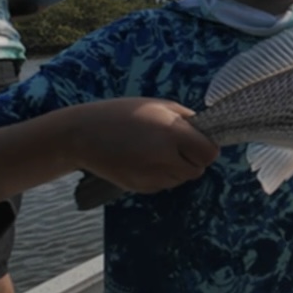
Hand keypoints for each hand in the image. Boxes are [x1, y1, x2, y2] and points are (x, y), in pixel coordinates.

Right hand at [65, 98, 219, 193]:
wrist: (83, 135)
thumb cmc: (122, 113)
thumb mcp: (158, 105)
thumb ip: (186, 118)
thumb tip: (205, 130)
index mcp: (172, 134)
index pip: (209, 153)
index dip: (206, 148)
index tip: (198, 141)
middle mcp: (165, 158)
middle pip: (197, 170)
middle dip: (193, 159)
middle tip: (177, 146)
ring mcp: (152, 176)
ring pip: (181, 180)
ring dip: (178, 168)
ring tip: (157, 151)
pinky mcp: (140, 187)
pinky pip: (163, 185)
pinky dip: (161, 176)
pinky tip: (144, 160)